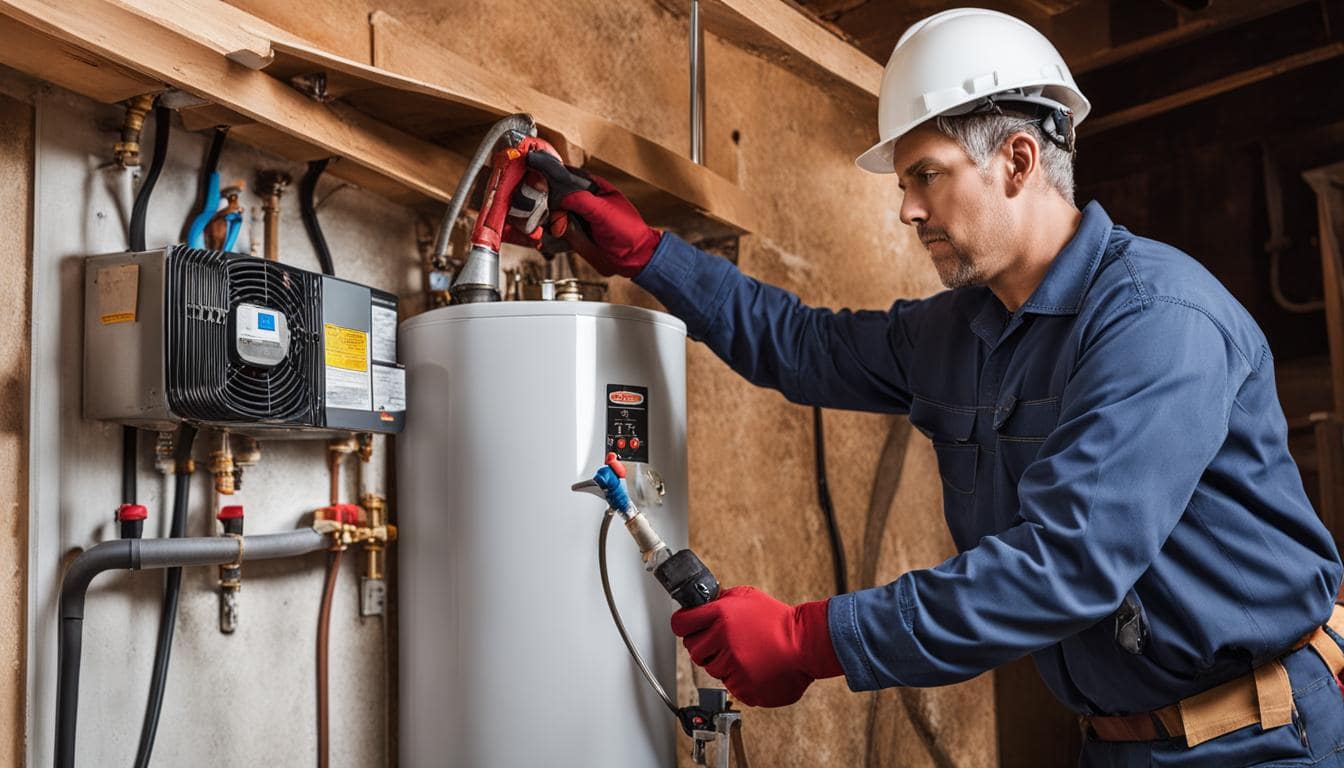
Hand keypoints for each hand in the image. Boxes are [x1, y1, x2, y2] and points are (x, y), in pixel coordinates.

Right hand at [523, 151, 660, 276]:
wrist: (632, 259)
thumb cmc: (627, 231)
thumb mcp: (604, 212)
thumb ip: (581, 201)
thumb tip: (559, 197)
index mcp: (590, 187)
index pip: (564, 174)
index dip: (548, 172)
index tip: (532, 169)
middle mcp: (579, 200)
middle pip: (551, 194)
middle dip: (541, 199)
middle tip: (535, 205)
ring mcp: (574, 217)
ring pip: (548, 213)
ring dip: (542, 219)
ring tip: (545, 224)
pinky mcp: (570, 234)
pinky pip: (552, 232)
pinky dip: (546, 234)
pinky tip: (543, 236)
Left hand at [670, 586, 842, 706]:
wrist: (806, 644)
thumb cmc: (779, 620)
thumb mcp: (747, 597)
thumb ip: (720, 600)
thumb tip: (700, 605)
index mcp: (720, 614)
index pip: (680, 623)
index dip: (683, 625)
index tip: (687, 626)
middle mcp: (722, 639)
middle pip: (693, 649)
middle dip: (705, 645)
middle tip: (724, 641)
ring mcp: (731, 665)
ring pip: (711, 668)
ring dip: (723, 662)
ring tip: (746, 653)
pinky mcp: (741, 686)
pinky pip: (729, 684)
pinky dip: (739, 678)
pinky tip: (754, 667)